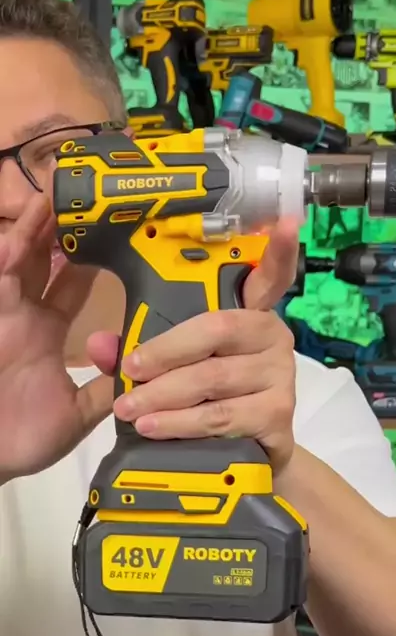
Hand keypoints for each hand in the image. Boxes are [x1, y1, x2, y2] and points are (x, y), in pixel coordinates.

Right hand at [0, 195, 110, 480]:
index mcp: (47, 332)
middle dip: (58, 230)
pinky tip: (15, 239)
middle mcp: (24, 315)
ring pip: (17, 260)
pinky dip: (3, 259)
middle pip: (42, 261)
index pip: (72, 285)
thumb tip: (142, 361)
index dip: (88, 259)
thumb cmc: (22, 437)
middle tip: (81, 198)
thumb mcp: (79, 411)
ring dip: (31, 230)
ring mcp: (1, 313)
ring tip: (50, 198)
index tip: (111, 233)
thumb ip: (108, 384)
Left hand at [89, 220, 299, 472]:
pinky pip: (222, 416)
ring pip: (213, 379)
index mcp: (250, 314)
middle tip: (129, 372)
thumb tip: (100, 343)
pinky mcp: (278, 414)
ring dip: (164, 395)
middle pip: (216, 329)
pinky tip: (156, 427)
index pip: (269, 276)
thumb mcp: (174, 369)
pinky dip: (183, 423)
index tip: (285, 223)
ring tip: (129, 410)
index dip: (279, 251)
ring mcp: (280, 376)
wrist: (248, 455)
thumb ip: (139, 350)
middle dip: (165, 352)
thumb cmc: (211, 400)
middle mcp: (272, 337)